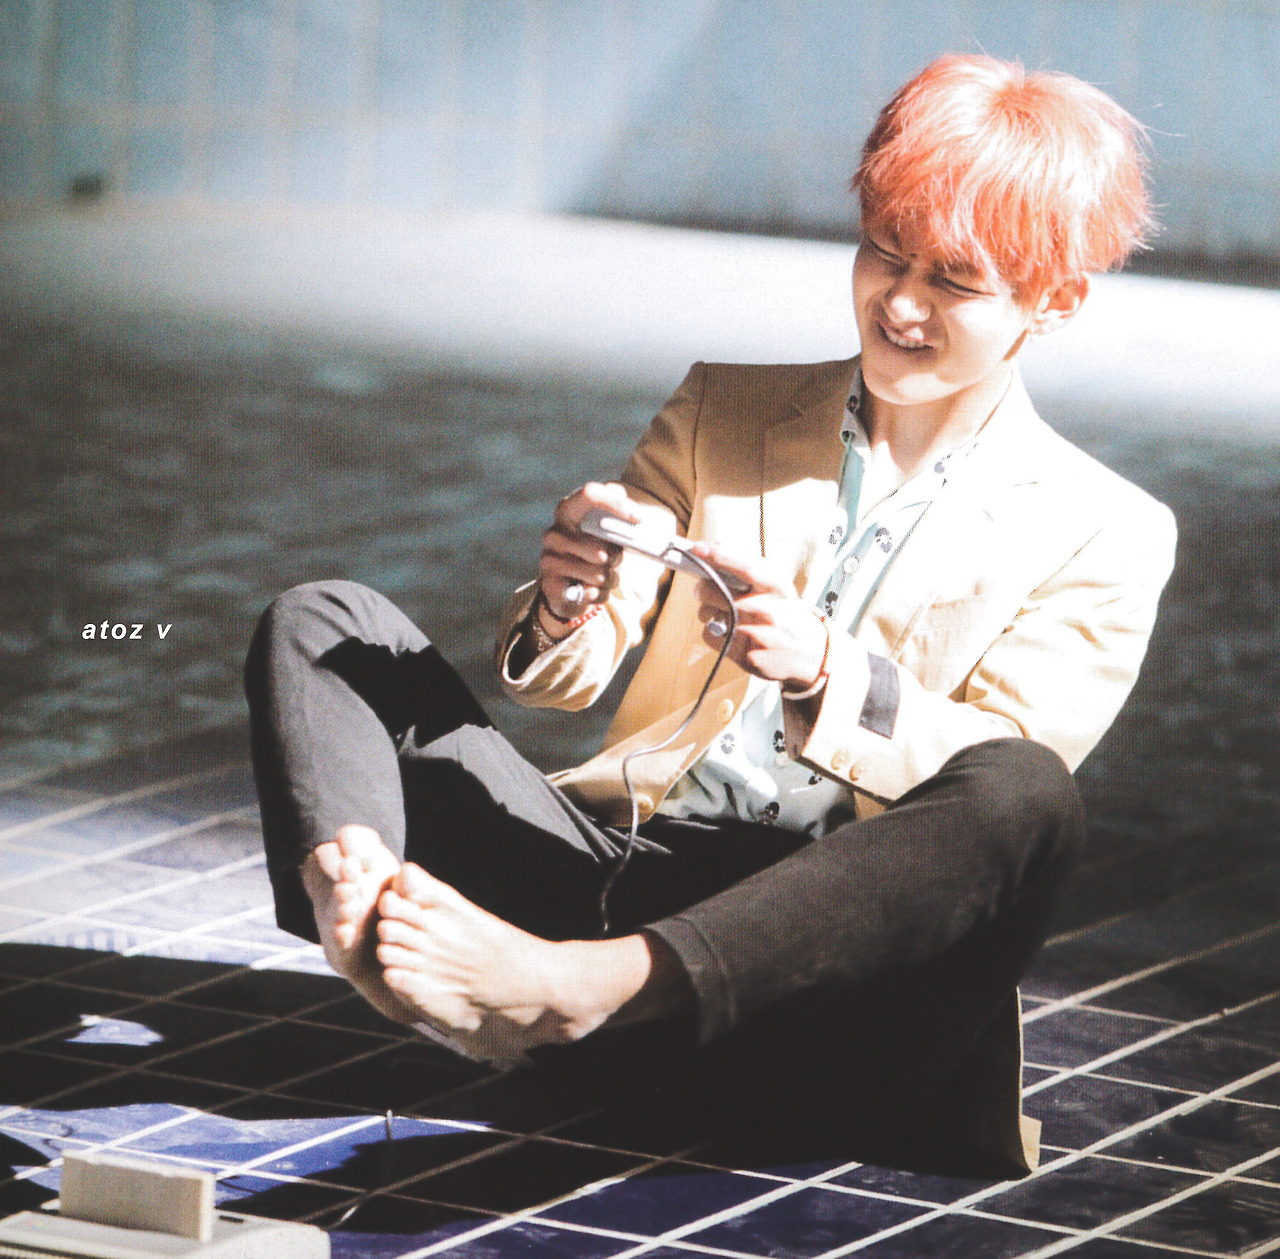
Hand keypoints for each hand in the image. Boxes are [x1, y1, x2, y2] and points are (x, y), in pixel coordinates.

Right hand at [537, 482, 673, 621]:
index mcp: (567, 511)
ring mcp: (549, 559)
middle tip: (613, 559)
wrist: (568, 588)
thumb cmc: (592, 552)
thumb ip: (616, 512)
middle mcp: (554, 533)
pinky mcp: (549, 585)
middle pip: (601, 548)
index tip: (638, 518)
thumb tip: (629, 504)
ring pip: (598, 574)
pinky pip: (591, 592)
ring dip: (609, 579)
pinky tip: (591, 589)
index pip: (589, 494)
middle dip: (615, 558)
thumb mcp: (604, 529)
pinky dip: (599, 594)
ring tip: (602, 577)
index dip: (615, 504)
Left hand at [691, 542, 826, 689]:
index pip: (745, 567)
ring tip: (721, 613)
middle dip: (702, 589)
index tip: (697, 548)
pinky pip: (709, 636)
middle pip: (715, 592)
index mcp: (776, 587)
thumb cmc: (785, 612)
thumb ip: (748, 569)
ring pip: (708, 614)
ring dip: (707, 611)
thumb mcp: (776, 587)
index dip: (719, 557)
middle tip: (703, 589)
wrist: (810, 652)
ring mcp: (756, 634)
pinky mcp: (746, 655)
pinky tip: (726, 632)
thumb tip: (712, 548)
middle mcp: (768, 610)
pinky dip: (711, 632)